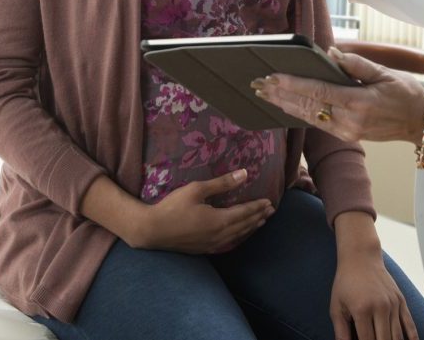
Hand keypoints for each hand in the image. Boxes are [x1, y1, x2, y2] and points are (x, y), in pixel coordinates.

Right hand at [134, 170, 274, 253]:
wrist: (153, 230)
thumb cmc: (173, 207)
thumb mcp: (197, 190)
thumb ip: (222, 183)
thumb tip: (244, 174)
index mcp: (219, 220)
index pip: (245, 213)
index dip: (258, 207)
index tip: (269, 201)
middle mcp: (220, 235)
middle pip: (245, 225)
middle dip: (258, 217)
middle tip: (271, 210)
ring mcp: (212, 245)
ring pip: (238, 236)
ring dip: (251, 228)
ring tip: (261, 221)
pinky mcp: (205, 249)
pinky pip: (229, 244)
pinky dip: (239, 237)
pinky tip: (240, 235)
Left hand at [252, 48, 423, 143]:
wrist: (422, 123)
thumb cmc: (407, 94)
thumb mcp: (385, 73)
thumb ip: (356, 64)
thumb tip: (331, 54)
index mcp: (359, 103)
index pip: (318, 91)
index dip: (292, 84)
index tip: (272, 77)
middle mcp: (350, 121)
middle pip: (307, 106)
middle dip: (280, 95)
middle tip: (258, 85)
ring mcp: (348, 131)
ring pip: (309, 116)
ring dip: (285, 105)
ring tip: (264, 95)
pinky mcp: (348, 136)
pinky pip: (318, 123)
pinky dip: (299, 113)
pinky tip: (285, 106)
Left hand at [332, 252, 418, 339]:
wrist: (361, 258)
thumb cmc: (346, 282)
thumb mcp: (336, 307)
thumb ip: (341, 331)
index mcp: (362, 310)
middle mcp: (380, 307)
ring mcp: (393, 304)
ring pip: (398, 336)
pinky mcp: (401, 301)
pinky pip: (410, 324)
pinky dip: (412, 338)